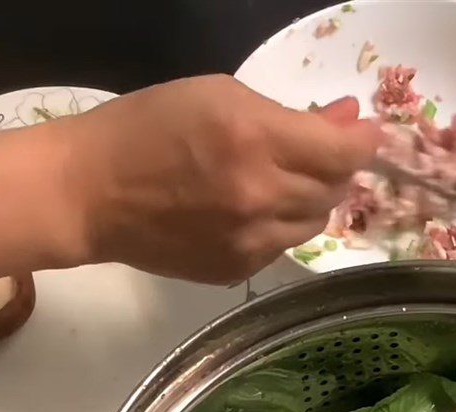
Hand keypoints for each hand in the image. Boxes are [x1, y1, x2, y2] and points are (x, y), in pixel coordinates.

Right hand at [65, 75, 379, 283]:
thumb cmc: (147, 128)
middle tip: (313, 153)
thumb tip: (347, 121)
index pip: (344, 153)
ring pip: (313, 225)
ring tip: (276, 183)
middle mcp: (260, 198)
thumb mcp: (220, 96)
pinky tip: (249, 212)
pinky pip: (282, 248)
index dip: (363, 142)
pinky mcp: (236, 271)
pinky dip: (279, 227)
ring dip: (308, 200)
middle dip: (332, 169)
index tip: (364, 134)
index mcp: (255, 141)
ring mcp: (250, 242)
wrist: (91, 195)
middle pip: (334, 192)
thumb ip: (290, 114)